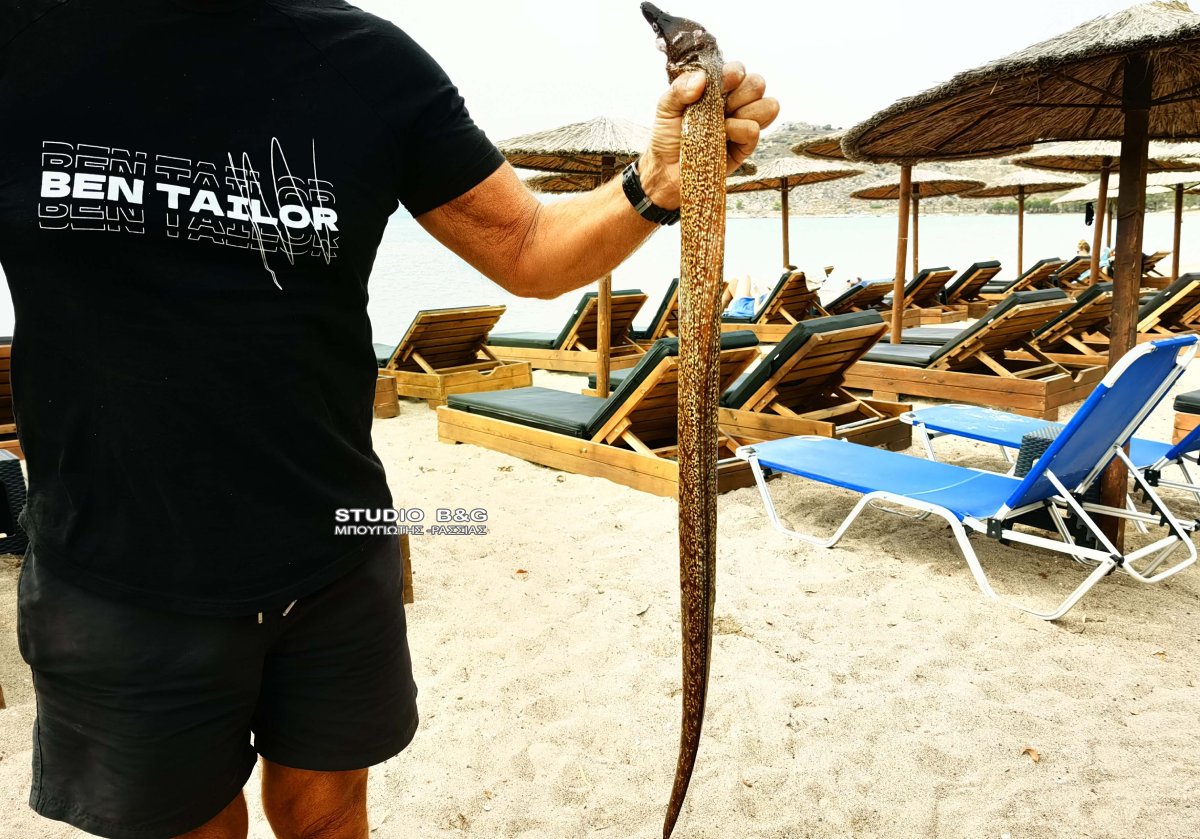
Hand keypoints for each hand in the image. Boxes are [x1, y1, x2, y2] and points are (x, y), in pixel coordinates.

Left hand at [638, 62, 778, 209]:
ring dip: (746, 110)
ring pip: (767, 106)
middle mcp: (733, 104)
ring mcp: (741, 125)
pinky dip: (739, 131)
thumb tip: (702, 78)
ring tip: (724, 123)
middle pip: (757, 84)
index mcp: (716, 89)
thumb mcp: (666, 107)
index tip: (723, 83)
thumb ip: (680, 88)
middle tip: (721, 106)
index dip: (734, 73)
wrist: (666, 169)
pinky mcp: (744, 147)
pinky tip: (724, 137)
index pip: (737, 71)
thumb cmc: (667, 136)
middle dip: (741, 92)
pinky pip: (754, 130)